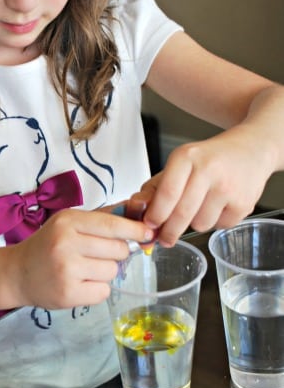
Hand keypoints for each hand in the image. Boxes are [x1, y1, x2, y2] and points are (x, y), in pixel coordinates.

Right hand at [8, 208, 153, 309]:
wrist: (17, 272)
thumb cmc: (48, 245)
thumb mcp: (69, 223)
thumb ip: (101, 217)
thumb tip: (136, 210)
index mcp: (68, 221)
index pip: (112, 224)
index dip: (134, 230)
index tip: (148, 233)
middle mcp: (66, 243)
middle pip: (117, 249)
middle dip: (115, 253)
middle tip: (96, 254)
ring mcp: (67, 270)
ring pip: (112, 271)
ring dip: (105, 272)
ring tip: (85, 270)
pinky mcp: (68, 294)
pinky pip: (103, 291)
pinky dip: (97, 289)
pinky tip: (81, 283)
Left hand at [127, 128, 272, 246]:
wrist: (250, 149)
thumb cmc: (209, 159)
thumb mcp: (179, 164)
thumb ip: (155, 188)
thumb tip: (136, 212)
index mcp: (186, 157)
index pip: (167, 193)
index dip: (156, 214)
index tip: (149, 225)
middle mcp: (208, 169)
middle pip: (182, 213)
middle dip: (169, 231)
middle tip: (165, 238)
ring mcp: (228, 187)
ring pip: (200, 224)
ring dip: (195, 224)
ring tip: (200, 207)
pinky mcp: (244, 203)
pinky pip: (219, 226)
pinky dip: (215, 222)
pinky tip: (218, 205)